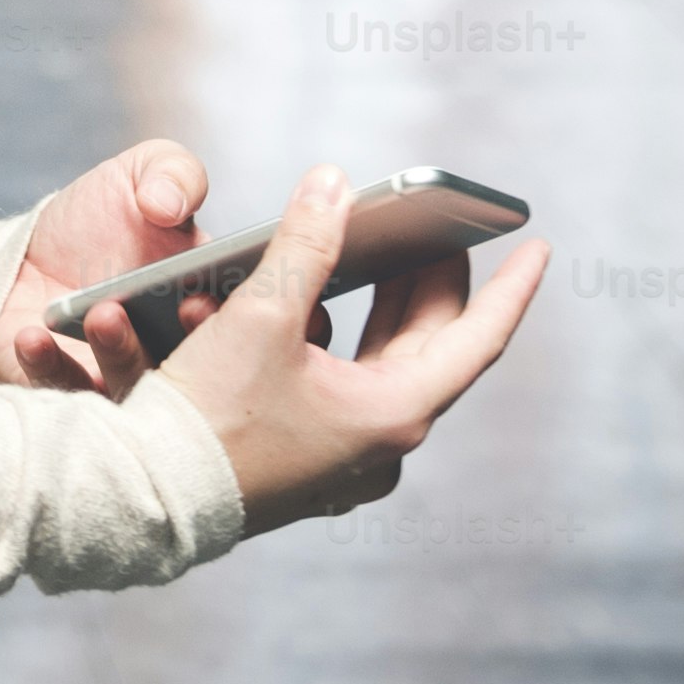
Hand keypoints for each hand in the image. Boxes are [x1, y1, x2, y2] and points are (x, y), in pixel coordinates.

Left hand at [0, 139, 210, 396]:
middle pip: (196, 367)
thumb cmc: (97, 220)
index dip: (234, 316)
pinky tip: (34, 335)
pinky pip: (63, 388)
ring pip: (132, 383)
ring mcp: (122, 374)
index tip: (206, 297)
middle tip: (176, 312)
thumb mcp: (143, 173)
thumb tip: (169, 205)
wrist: (25, 255)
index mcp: (206, 298)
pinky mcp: (70, 389)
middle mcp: (173, 347)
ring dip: (119, 351)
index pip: (239, 321)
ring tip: (101, 314)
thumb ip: (174, 173)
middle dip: (189, 346)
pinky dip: (51, 365)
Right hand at [152, 163, 546, 530]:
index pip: (479, 339)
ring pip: (389, 369)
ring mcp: (348, 462)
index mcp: (395, 413)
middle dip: (431, 283)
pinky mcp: (312, 465)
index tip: (538, 249)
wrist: (144, 500)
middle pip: (430, 347)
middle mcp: (382, 445)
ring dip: (386, 311)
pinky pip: (351, 391)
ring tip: (389, 259)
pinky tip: (324, 313)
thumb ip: (305, 243)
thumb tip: (333, 183)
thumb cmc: (208, 417)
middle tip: (440, 232)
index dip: (511, 288)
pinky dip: (348, 345)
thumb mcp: (261, 316)